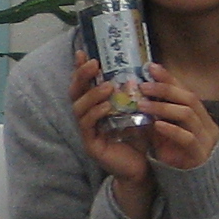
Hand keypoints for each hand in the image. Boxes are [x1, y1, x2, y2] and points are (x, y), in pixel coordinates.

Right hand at [69, 55, 155, 214]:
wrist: (143, 167)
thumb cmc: (140, 137)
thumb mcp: (138, 109)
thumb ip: (134, 92)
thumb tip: (143, 66)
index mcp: (96, 107)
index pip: (84, 84)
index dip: (80, 69)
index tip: (83, 52)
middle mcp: (87, 117)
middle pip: (75, 93)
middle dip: (81, 76)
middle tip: (93, 64)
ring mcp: (86, 132)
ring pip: (79, 108)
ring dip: (92, 94)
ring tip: (107, 86)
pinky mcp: (91, 145)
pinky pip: (87, 125)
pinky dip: (96, 113)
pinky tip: (107, 106)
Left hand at [138, 65, 218, 173]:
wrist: (192, 188)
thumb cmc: (177, 158)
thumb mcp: (165, 134)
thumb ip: (157, 117)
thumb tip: (137, 97)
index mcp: (200, 116)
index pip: (186, 91)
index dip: (170, 78)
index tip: (151, 67)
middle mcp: (206, 124)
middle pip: (189, 98)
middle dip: (165, 89)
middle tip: (143, 86)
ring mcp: (206, 139)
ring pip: (187, 114)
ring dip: (163, 107)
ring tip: (143, 105)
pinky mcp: (200, 155)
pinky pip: (187, 138)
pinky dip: (171, 129)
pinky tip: (156, 125)